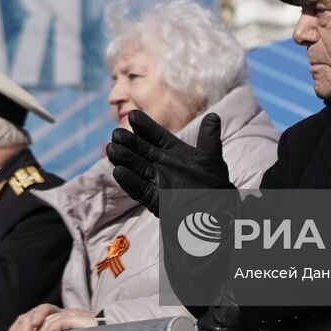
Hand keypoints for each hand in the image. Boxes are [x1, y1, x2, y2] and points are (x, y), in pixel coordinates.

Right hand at [107, 110, 233, 214]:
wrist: (218, 215)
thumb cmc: (215, 187)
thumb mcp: (212, 160)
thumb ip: (209, 138)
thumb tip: (213, 116)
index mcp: (173, 152)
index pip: (156, 135)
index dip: (145, 126)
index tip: (133, 115)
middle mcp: (162, 165)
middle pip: (141, 150)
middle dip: (129, 142)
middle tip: (116, 134)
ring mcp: (157, 182)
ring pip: (136, 168)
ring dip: (124, 159)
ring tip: (112, 149)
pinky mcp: (155, 200)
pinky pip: (140, 189)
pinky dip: (129, 182)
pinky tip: (119, 172)